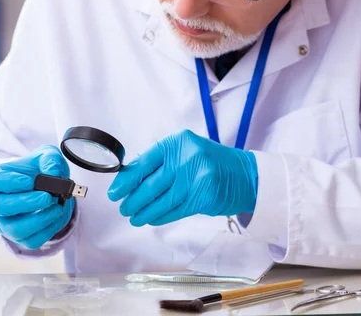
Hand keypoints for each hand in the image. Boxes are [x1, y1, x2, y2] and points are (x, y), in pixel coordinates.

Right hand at [0, 145, 74, 249]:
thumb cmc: (38, 170)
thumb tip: (54, 172)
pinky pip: (31, 241)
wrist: (45, 187)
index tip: (29, 181)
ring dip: (39, 220)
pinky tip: (57, 216)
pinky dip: (48, 230)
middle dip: (27, 203)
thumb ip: (50, 159)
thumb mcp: (46, 156)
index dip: (9, 182)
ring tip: (57, 208)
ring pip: (15, 229)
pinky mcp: (18, 237)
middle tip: (48, 197)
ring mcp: (4, 222)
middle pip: (1, 207)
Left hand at [107, 130, 257, 226]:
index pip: (144, 162)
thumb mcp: (187, 152)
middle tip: (124, 208)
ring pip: (161, 201)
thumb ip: (162, 161)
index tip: (115, 192)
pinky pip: (175, 210)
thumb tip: (130, 177)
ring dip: (144, 212)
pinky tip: (152, 219)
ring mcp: (196, 178)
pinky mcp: (203, 197)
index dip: (126, 180)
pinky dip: (160, 217)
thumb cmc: (212, 162)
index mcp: (178, 142)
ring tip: (134, 217)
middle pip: (150, 184)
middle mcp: (187, 157)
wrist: (245, 175)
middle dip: (133, 200)